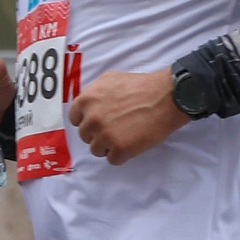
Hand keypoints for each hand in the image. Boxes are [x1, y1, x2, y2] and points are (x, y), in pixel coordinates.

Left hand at [68, 68, 188, 163]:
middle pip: (85, 136)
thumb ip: (94, 93)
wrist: (165, 97)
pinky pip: (113, 160)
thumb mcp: (110, 79)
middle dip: (98, 134)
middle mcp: (92, 119)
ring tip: (125, 135)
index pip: (74, 119)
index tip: (98, 122)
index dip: (87, 120)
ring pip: (97, 150)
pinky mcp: (120, 149)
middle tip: (115, 128)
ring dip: (109, 146)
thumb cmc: (141, 86)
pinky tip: (132, 143)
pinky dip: (122, 155)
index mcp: (86, 100)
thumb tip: (88, 105)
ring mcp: (105, 135)